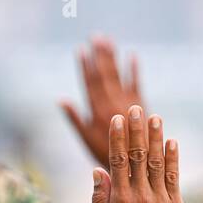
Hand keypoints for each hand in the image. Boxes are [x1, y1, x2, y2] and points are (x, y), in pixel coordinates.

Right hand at [62, 35, 144, 166]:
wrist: (137, 166)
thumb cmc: (106, 155)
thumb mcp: (86, 139)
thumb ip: (75, 119)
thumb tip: (61, 99)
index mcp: (97, 112)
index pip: (90, 84)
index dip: (85, 66)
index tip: (80, 50)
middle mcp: (113, 105)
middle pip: (105, 75)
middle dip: (100, 55)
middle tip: (96, 36)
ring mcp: (128, 104)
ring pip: (119, 76)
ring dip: (113, 57)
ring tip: (108, 41)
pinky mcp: (141, 106)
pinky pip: (137, 84)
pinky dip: (134, 70)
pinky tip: (132, 56)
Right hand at [91, 106, 183, 202]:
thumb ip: (98, 198)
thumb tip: (98, 170)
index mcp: (119, 200)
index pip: (117, 161)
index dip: (117, 137)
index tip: (118, 119)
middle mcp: (140, 196)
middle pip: (138, 156)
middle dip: (136, 130)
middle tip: (135, 108)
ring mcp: (160, 201)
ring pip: (157, 162)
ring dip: (156, 137)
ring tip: (154, 117)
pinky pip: (175, 178)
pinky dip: (173, 158)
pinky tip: (171, 141)